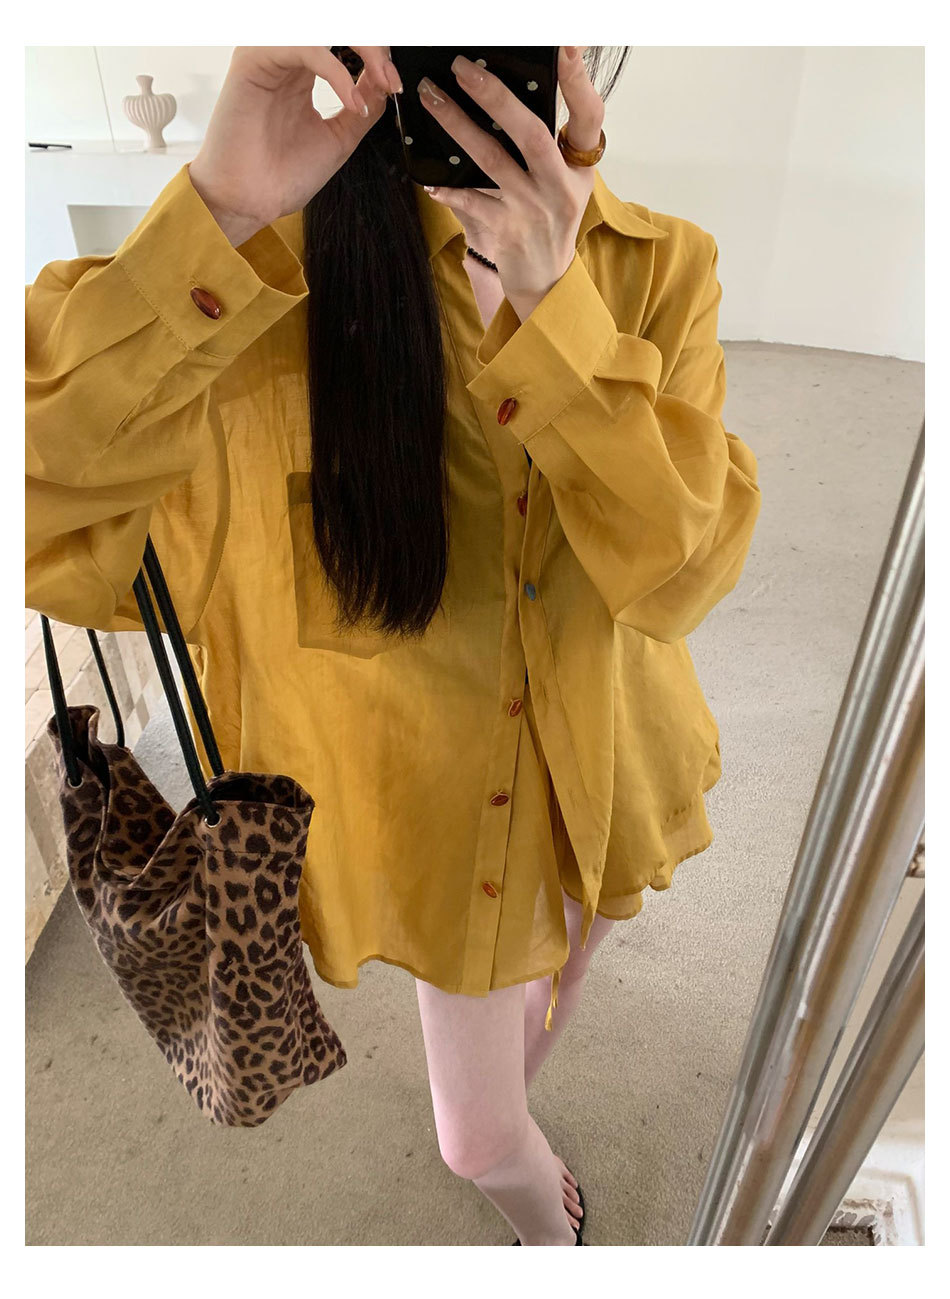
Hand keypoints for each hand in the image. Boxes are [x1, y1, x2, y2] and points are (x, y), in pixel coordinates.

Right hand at [188, 46, 401, 245]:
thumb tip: (385, 80)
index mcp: (303, 72)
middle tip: (391, 78)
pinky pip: (304, 47)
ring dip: (362, 48)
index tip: (396, 84)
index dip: (376, 57)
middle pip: (336, 29)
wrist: (251, 202)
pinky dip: (336, 71)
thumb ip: (363, 106)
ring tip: (380, 82)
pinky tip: (351, 99)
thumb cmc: (282, 176)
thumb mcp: (339, 138)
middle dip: (373, 47)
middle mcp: (287, 59)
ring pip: (322, 29)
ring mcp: (270, 56)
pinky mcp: (253, 60)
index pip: (345, 43)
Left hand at [417, 47, 603, 319]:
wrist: (544, 278)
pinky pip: (472, 204)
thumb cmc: (550, 218)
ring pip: (492, 160)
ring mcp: (533, 209)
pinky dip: (449, 191)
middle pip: (531, 133)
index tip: (566, 47)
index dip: (579, 81)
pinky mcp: (507, 232)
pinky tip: (429, 182)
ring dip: (458, 125)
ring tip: (431, 97)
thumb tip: (506, 95)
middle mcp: (559, 186)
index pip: (589, 115)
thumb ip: (548, 144)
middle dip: (495, 96)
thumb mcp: (564, 180)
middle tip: (462, 68)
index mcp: (579, 165)